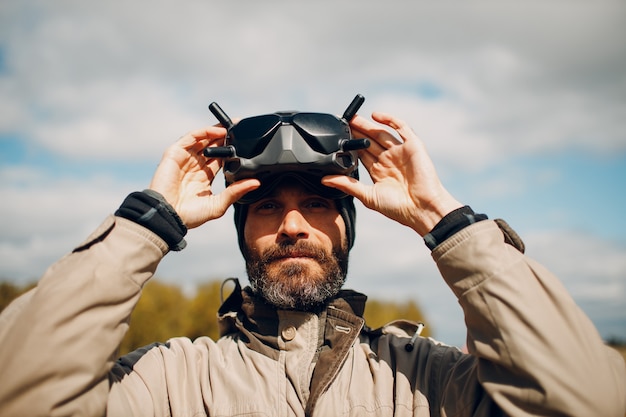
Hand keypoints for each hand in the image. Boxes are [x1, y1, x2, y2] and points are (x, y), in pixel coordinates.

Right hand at [148, 126, 259, 228]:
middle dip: (226, 137)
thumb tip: (256, 183)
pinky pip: (191, 137)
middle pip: (213, 146)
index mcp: (204, 177)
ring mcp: (185, 158)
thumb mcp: (218, 205)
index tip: (247, 144)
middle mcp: (195, 166)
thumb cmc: (189, 216)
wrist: (167, 216)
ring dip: (218, 131)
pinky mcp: (175, 153)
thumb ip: (236, 192)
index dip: (232, 150)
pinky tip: (219, 131)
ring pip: (203, 139)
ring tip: (233, 127)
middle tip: (242, 129)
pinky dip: (205, 132)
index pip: (220, 158)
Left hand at [322, 112, 461, 235]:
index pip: (361, 154)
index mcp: (379, 172)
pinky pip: (401, 128)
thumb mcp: (367, 196)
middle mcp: (389, 160)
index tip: (335, 138)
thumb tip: (324, 180)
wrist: (423, 209)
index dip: (349, 145)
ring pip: (381, 133)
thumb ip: (347, 185)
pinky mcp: (413, 145)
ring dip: (367, 125)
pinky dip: (389, 120)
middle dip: (356, 131)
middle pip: (369, 141)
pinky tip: (376, 116)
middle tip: (342, 122)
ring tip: (353, 118)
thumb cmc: (398, 208)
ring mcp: (401, 152)